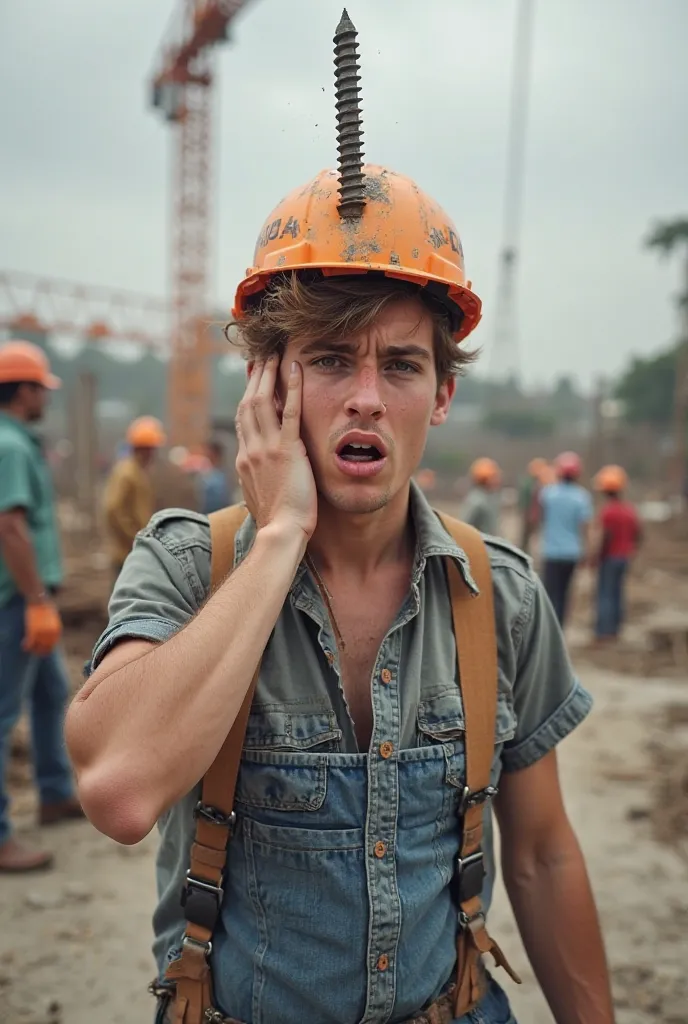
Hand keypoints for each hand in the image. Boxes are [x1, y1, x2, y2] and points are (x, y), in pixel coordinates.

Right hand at [23, 598, 62, 655]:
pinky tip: (23, 646)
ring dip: (33, 650)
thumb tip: (52, 633)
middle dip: (40, 651)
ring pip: (37, 646)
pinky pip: (30, 642)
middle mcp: (51, 633)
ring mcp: (42, 632)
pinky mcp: (33, 630)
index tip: (42, 651)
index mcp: (57, 630)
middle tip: (34, 652)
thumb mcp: (53, 618)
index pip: (52, 645)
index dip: (47, 649)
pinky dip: (26, 645)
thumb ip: (53, 627)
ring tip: (29, 649)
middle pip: (46, 647)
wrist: (39, 600)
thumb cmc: (46, 607)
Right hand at [235, 356, 316, 539]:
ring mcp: (266, 449)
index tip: (253, 382)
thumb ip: (258, 480)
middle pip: (247, 404)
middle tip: (262, 357)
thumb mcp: (260, 497)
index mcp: (244, 460)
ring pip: (262, 402)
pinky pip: (290, 412)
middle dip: (254, 378)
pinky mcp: (287, 451)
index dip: (247, 397)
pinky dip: (293, 388)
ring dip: (268, 375)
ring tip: (275, 355)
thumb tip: (260, 477)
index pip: (242, 421)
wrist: (281, 532)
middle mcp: (250, 450)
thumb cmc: (277, 522)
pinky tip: (296, 369)